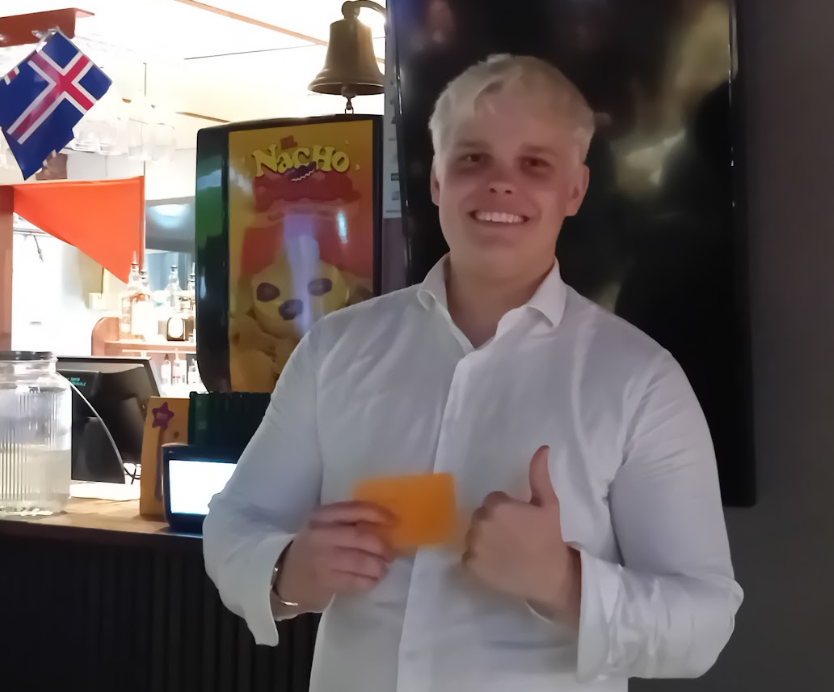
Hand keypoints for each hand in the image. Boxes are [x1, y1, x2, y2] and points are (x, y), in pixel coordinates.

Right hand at [276, 501, 394, 610]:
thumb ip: (346, 523)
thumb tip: (384, 526)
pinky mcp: (324, 581)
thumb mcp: (322, 528)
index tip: (393, 521)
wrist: (282, 577)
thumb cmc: (311, 549)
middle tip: (390, 552)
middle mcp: (319, 535)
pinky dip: (369, 581)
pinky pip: (354, 581)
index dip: (376, 514)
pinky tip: (373, 580)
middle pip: (359, 537)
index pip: (353, 509)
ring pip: (359, 561)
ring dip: (378, 566)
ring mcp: (321, 559)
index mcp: (321, 516)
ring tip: (383, 568)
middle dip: (381, 546)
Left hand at [462, 446, 581, 622]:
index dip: (507, 511)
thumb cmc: (549, 537)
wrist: (550, 575)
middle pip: (481, 516)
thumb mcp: (548, 503)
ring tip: (505, 551)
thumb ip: (539, 474)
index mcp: (497, 506)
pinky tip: (496, 563)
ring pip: (473, 535)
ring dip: (484, 540)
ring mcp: (473, 545)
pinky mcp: (469, 565)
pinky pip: (468, 556)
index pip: (493, 501)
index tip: (520, 523)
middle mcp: (480, 523)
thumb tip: (542, 448)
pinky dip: (479, 560)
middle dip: (493, 523)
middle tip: (513, 537)